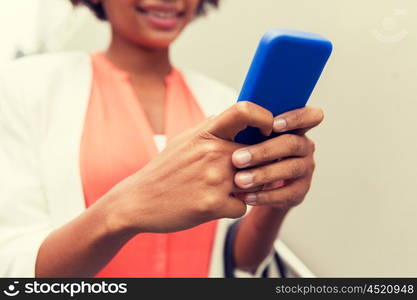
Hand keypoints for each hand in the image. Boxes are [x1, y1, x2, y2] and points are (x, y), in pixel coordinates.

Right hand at [102, 102, 274, 233]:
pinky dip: (232, 209)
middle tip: (241, 176)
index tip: (267, 131)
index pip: (244, 111)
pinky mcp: (214, 205)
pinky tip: (213, 206)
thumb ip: (209, 129)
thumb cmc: (164, 171)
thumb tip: (232, 117)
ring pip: (254, 183)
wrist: (137, 201)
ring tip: (221, 192)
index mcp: (205, 133)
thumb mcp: (184, 141)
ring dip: (245, 190)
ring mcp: (214, 178)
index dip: (264, 117)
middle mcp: (212, 152)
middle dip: (257, 168)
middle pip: (258, 155)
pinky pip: (243, 207)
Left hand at [232, 106, 323, 209]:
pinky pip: (286, 193)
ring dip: (263, 174)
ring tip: (239, 180)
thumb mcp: (246, 136)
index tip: (273, 124)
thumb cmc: (247, 151)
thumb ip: (248, 124)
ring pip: (290, 169)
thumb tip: (236, 113)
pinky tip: (246, 196)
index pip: (310, 116)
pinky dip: (264, 196)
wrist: (251, 185)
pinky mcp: (301, 190)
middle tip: (237, 159)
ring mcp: (305, 168)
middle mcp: (304, 146)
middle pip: (292, 144)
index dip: (296, 118)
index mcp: (294, 127)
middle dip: (263, 151)